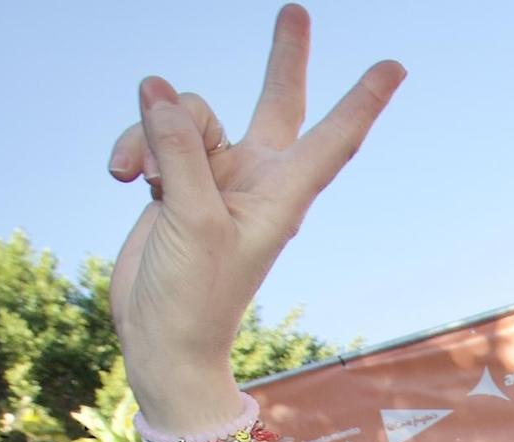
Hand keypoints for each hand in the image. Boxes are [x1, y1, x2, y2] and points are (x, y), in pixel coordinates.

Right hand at [104, 5, 404, 426]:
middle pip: (275, 103)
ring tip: (140, 178)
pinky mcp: (177, 180)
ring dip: (153, 134)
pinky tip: (120, 175)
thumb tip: (159, 88)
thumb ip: (179, 149)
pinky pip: (154, 134)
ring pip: (189, 113)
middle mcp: (256, 178)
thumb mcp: (192, 220)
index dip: (362, 101)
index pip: (332, 138)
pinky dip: (133, 147)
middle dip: (283, 58)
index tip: (394, 66)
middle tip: (296, 9)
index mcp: (283, 195)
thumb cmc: (196, 296)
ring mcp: (216, 176)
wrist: (162, 337)